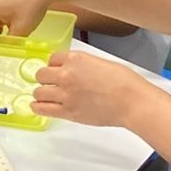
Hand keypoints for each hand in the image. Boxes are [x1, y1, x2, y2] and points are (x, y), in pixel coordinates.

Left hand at [31, 50, 150, 126]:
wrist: (132, 102)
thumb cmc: (124, 82)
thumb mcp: (100, 62)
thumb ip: (81, 64)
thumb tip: (73, 70)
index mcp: (75, 59)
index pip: (52, 58)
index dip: (54, 65)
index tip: (56, 70)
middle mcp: (66, 75)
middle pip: (41, 75)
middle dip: (45, 79)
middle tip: (51, 83)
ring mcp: (65, 94)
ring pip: (38, 92)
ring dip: (41, 93)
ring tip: (46, 95)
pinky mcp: (68, 112)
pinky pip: (42, 108)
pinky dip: (37, 107)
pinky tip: (37, 105)